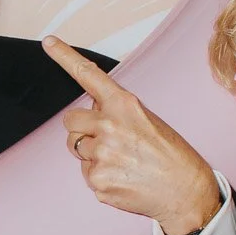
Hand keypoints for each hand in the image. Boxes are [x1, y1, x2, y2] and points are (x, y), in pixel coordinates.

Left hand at [43, 37, 220, 234]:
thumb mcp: (148, 120)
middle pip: (70, 121)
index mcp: (124, 105)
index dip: (64, 56)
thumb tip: (92, 110)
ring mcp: (101, 153)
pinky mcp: (97, 179)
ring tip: (124, 162)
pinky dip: (101, 177)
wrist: (187, 192)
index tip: (48, 42)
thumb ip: (117, 111)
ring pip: (77, 148)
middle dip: (83, 129)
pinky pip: (86, 173)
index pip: (89, 75)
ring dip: (93, 154)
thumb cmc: (171, 156)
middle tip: (110, 142)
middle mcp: (109, 125)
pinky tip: (124, 179)